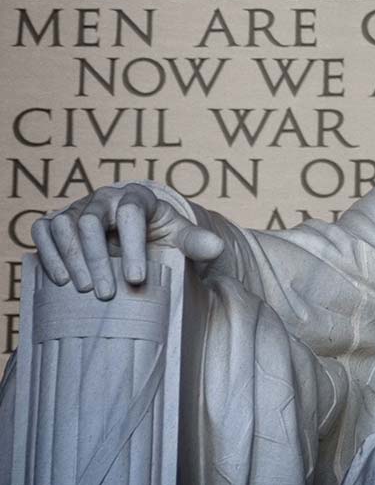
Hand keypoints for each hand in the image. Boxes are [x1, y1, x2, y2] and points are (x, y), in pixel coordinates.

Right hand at [31, 184, 223, 299]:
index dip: (132, 244)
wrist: (136, 233)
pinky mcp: (57, 221)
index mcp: (136, 197)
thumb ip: (196, 241)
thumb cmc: (159, 235)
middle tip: (106, 293)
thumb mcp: (180, 236)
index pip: (130, 213)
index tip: (136, 278)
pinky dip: (47, 252)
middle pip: (91, 221)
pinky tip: (60, 279)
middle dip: (96, 258)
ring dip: (71, 258)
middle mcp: (103, 198)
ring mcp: (77, 208)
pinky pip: (42, 230)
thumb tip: (217, 247)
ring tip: (84, 289)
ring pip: (64, 225)